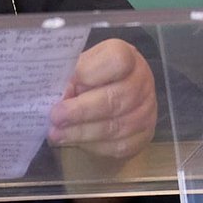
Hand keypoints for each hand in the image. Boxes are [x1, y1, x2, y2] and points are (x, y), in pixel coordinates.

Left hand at [48, 38, 156, 159]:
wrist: (116, 90)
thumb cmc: (93, 74)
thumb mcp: (81, 65)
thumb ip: (72, 76)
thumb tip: (60, 99)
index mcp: (127, 56)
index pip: (116, 61)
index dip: (90, 73)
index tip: (68, 86)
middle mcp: (141, 81)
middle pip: (115, 99)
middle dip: (81, 111)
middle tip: (56, 117)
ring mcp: (147, 109)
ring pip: (116, 126)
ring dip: (82, 132)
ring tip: (58, 134)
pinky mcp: (145, 134)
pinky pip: (119, 146)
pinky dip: (94, 145)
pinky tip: (76, 141)